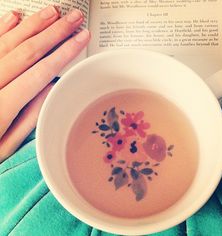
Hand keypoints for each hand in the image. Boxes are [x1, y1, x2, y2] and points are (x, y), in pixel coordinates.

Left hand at [0, 6, 89, 161]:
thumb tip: (50, 90)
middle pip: (28, 50)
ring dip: (34, 24)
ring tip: (54, 13)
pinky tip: (17, 16)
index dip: (64, 53)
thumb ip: (29, 119)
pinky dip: (3, 27)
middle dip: (56, 32)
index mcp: (1, 107)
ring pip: (10, 41)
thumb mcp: (5, 147)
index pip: (41, 72)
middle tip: (74, 18)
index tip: (81, 39)